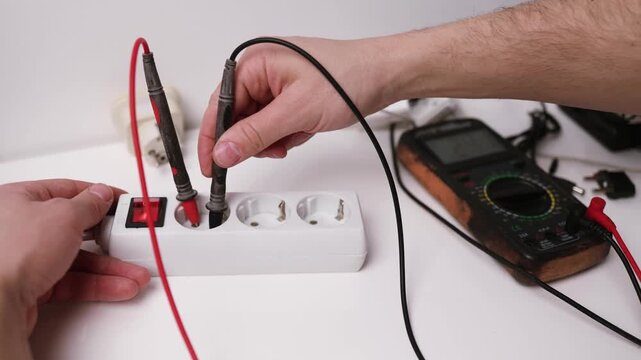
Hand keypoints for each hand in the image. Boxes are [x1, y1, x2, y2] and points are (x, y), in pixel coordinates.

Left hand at [0, 179, 150, 337]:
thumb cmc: (12, 254)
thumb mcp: (64, 216)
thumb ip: (89, 204)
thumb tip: (101, 194)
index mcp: (18, 200)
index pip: (65, 190)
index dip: (96, 195)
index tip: (119, 201)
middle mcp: (18, 228)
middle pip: (75, 228)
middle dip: (109, 237)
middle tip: (129, 238)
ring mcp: (25, 258)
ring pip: (77, 259)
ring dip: (109, 267)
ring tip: (134, 272)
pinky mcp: (32, 286)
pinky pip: (73, 281)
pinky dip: (97, 284)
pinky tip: (118, 286)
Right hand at [198, 36, 399, 171]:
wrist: (382, 77)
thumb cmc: (348, 78)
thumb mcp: (296, 111)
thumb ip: (256, 134)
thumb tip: (224, 151)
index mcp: (255, 64)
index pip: (219, 106)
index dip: (213, 138)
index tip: (211, 165)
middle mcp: (262, 72)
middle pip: (237, 118)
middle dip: (253, 140)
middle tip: (269, 149)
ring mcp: (276, 85)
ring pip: (256, 125)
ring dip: (272, 139)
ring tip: (293, 136)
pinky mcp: (290, 97)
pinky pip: (274, 125)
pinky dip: (286, 135)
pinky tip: (303, 130)